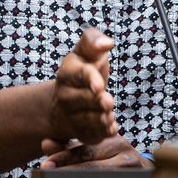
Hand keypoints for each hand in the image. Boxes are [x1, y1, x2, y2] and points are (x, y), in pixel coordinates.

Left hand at [38, 134, 150, 169]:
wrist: (143, 170)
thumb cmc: (111, 155)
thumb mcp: (91, 147)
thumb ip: (68, 147)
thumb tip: (45, 144)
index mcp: (113, 139)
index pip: (85, 150)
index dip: (64, 157)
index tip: (46, 165)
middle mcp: (126, 153)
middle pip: (93, 166)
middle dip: (67, 171)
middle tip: (49, 175)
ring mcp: (135, 170)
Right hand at [47, 28, 117, 144]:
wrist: (68, 100)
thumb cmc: (84, 70)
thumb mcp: (86, 53)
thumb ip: (93, 41)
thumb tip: (107, 42)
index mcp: (68, 73)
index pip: (79, 74)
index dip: (90, 79)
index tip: (99, 85)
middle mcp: (65, 96)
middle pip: (83, 99)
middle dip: (96, 101)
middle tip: (107, 102)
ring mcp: (71, 116)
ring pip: (88, 120)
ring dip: (101, 118)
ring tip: (109, 114)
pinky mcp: (81, 132)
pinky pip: (93, 135)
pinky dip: (104, 132)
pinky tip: (112, 127)